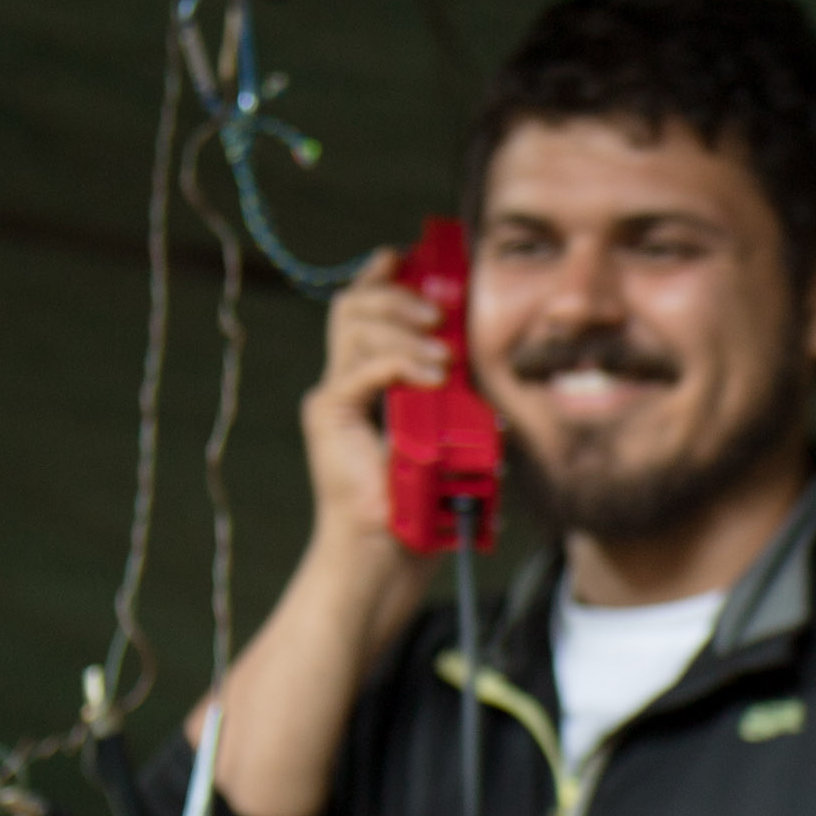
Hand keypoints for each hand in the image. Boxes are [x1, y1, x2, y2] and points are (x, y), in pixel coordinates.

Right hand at [298, 247, 455, 562]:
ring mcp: (334, 399)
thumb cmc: (419, 512)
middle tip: (438, 310)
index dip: (384, 278)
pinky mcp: (330, 416)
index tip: (410, 258)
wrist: (386, 558)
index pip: (366, 313)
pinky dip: (399, 363)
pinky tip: (431, 375)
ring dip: (404, 328)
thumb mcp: (450, 445)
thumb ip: (456, 408)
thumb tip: (485, 383)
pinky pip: (362, 368)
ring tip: (442, 357)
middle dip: (397, 294)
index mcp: (370, 386)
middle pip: (354, 307)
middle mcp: (345, 385)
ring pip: (356, 327)